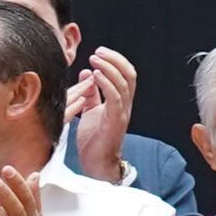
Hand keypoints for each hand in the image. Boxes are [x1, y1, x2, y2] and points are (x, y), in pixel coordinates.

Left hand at [68, 46, 136, 178]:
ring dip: (109, 68)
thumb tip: (86, 73)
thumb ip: (91, 94)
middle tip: (98, 51)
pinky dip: (106, 83)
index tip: (99, 52)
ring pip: (124, 83)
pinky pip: (115, 97)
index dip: (115, 60)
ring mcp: (122, 112)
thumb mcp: (90, 111)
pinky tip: (95, 75)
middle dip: (114, 59)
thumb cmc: (94, 140)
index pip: (125, 74)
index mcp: (120, 102)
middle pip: (129, 74)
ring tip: (94, 59)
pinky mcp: (115, 121)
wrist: (96, 164)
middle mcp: (125, 105)